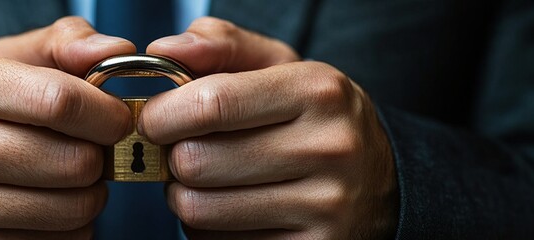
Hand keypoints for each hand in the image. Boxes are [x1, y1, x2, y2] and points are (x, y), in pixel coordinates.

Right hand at [0, 17, 134, 238]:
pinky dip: (67, 229)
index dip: (107, 114)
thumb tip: (116, 49)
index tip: (115, 120)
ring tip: (65, 179)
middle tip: (86, 151)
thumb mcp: (5, 63)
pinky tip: (44, 208)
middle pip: (75, 162)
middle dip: (98, 159)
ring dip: (87, 196)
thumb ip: (62, 45)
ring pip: (73, 210)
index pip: (60, 101)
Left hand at [143, 17, 397, 238]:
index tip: (152, 118)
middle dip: (173, 156)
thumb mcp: (281, 66)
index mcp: (317, 91)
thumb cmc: (312, 115)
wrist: (380, 179)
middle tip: (184, 149)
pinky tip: (229, 207)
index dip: (162, 113)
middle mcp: (328, 149)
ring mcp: (324, 207)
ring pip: (198, 210)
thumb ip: (222, 45)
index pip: (212, 103)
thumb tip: (163, 47)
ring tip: (205, 179)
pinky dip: (207, 228)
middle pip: (195, 162)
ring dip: (184, 195)